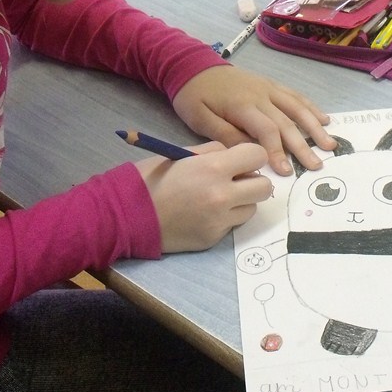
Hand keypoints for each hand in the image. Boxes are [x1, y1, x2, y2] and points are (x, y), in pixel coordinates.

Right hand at [135, 142, 271, 251]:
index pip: (258, 156)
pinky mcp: (213, 239)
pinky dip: (224, 218)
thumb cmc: (150, 178)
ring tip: (216, 198)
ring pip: (251, 208)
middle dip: (253, 181)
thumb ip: (213, 153)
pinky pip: (232, 224)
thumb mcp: (181, 154)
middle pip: (264, 187)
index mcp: (214, 168)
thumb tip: (235, 156)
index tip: (242, 159)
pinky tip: (202, 213)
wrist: (126, 215)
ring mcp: (219, 221)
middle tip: (235, 180)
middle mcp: (223, 196)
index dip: (251, 156)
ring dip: (241, 201)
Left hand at [171, 65, 336, 175]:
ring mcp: (268, 88)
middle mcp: (261, 95)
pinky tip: (324, 119)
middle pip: (287, 122)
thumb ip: (225, 135)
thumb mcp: (200, 119)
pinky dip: (311, 107)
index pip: (267, 131)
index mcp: (242, 105)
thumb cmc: (194, 96)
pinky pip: (295, 95)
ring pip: (297, 107)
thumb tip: (250, 153)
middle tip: (317, 166)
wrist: (193, 65)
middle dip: (303, 146)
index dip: (278, 151)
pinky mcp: (270, 84)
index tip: (286, 172)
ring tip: (330, 145)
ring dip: (315, 127)